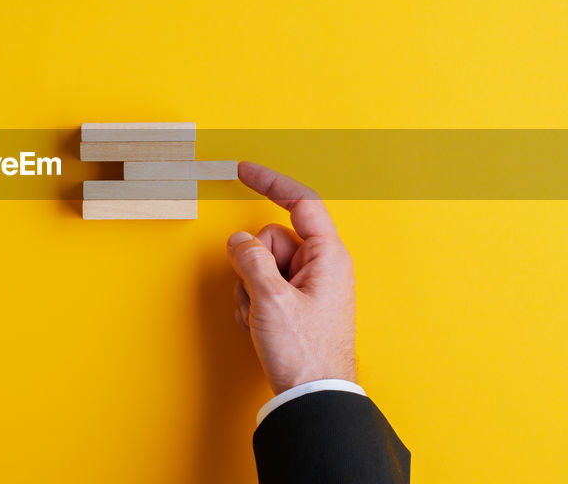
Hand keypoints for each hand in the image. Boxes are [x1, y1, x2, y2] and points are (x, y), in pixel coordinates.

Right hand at [227, 161, 356, 394]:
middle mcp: (323, 266)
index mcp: (328, 256)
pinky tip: (259, 326)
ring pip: (263, 265)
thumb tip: (239, 242)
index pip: (301, 203)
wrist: (313, 396)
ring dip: (250, 289)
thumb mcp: (270, 299)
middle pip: (272, 239)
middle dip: (253, 263)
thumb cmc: (304, 352)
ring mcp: (310, 286)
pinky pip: (265, 287)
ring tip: (259, 318)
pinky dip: (254, 303)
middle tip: (258, 296)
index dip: (270, 182)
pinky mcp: (298, 304)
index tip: (244, 170)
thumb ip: (250, 260)